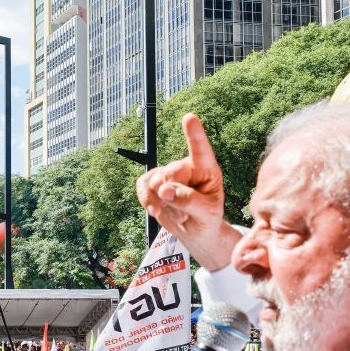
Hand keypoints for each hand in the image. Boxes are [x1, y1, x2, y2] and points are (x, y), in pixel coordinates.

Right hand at [136, 113, 238, 270]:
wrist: (194, 232)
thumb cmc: (207, 219)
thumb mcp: (207, 214)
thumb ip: (189, 200)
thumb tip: (164, 189)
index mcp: (206, 170)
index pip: (200, 150)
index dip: (194, 134)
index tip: (189, 117)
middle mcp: (186, 167)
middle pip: (170, 173)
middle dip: (172, 196)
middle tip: (184, 213)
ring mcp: (167, 173)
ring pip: (154, 182)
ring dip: (162, 204)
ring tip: (177, 214)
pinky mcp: (151, 182)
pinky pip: (142, 187)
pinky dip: (147, 202)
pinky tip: (157, 211)